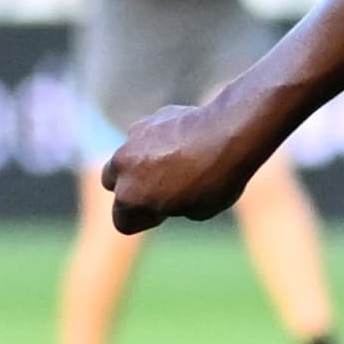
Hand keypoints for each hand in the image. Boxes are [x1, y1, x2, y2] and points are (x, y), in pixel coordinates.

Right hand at [100, 98, 265, 233]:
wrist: (230, 133)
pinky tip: (182, 143)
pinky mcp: (147, 121)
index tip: (167, 212)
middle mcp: (122, 168)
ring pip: (125, 157)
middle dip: (132, 188)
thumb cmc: (217, 180)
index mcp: (129, 198)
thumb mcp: (196, 211)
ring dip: (140, 163)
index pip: (124, 222)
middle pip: (113, 185)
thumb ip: (170, 205)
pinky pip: (143, 137)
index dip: (147, 220)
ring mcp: (131, 140)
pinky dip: (155, 142)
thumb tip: (167, 194)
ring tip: (172, 164)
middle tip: (161, 189)